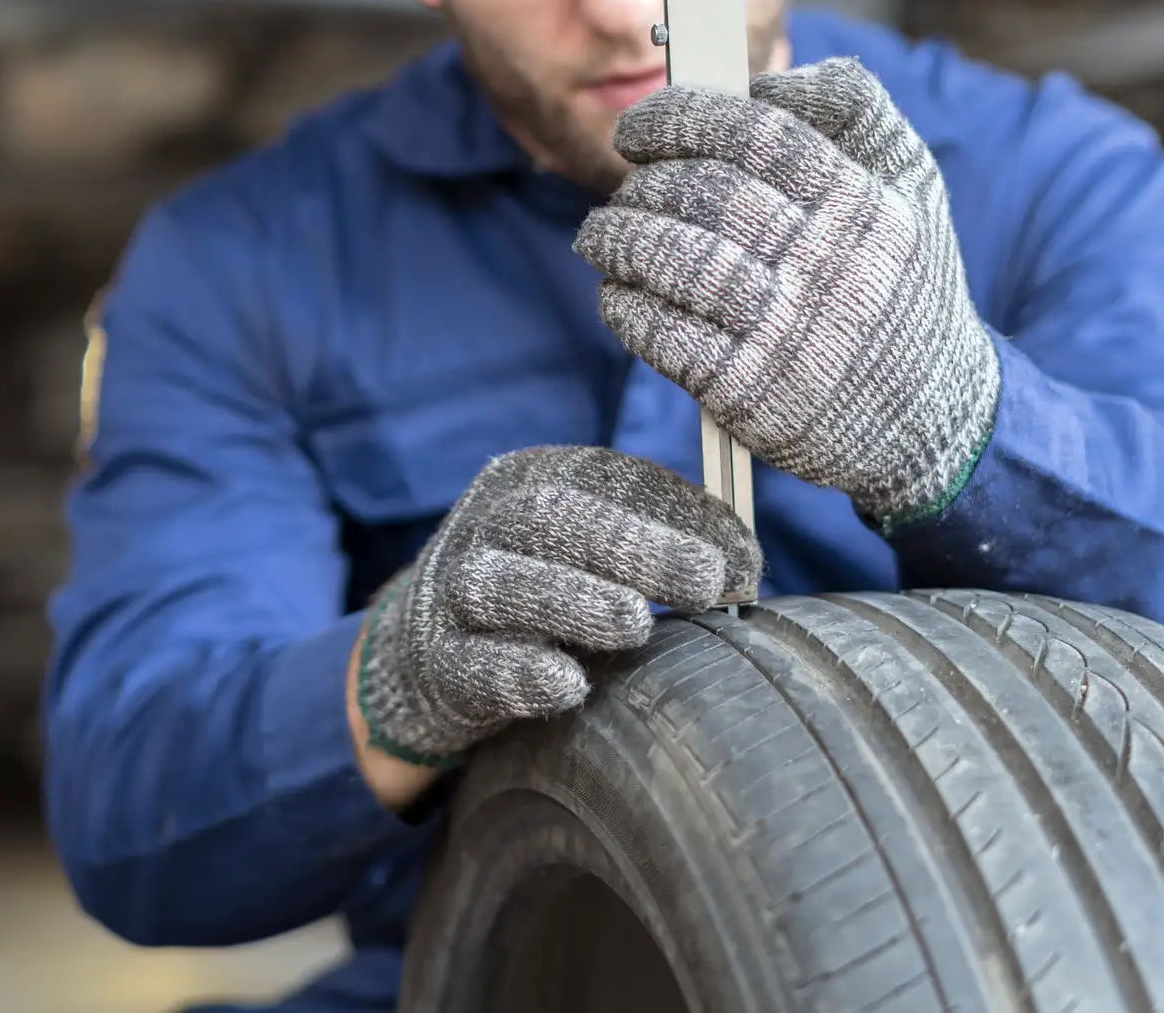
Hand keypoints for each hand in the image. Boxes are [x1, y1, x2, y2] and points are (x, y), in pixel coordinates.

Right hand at [351, 446, 760, 789]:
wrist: (418, 652)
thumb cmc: (539, 592)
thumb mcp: (588, 553)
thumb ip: (657, 547)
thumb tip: (745, 565)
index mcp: (533, 480)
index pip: (609, 479)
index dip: (679, 512)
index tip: (743, 560)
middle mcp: (487, 525)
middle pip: (550, 519)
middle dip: (633, 545)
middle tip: (704, 581)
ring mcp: (453, 594)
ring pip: (501, 584)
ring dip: (573, 599)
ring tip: (636, 622)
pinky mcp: (437, 666)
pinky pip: (472, 665)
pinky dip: (520, 672)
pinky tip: (568, 684)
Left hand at [574, 56, 999, 529]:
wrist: (932, 422)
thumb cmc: (905, 287)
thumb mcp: (912, 186)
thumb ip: (858, 110)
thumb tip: (769, 80)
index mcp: (860, 206)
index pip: (754, 136)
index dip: (681, 119)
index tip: (639, 128)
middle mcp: (824, 266)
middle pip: (704, 195)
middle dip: (643, 185)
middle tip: (626, 187)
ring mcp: (784, 334)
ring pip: (672, 261)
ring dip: (617, 241)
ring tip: (600, 235)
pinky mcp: (747, 393)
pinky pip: (662, 336)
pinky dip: (624, 307)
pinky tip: (617, 293)